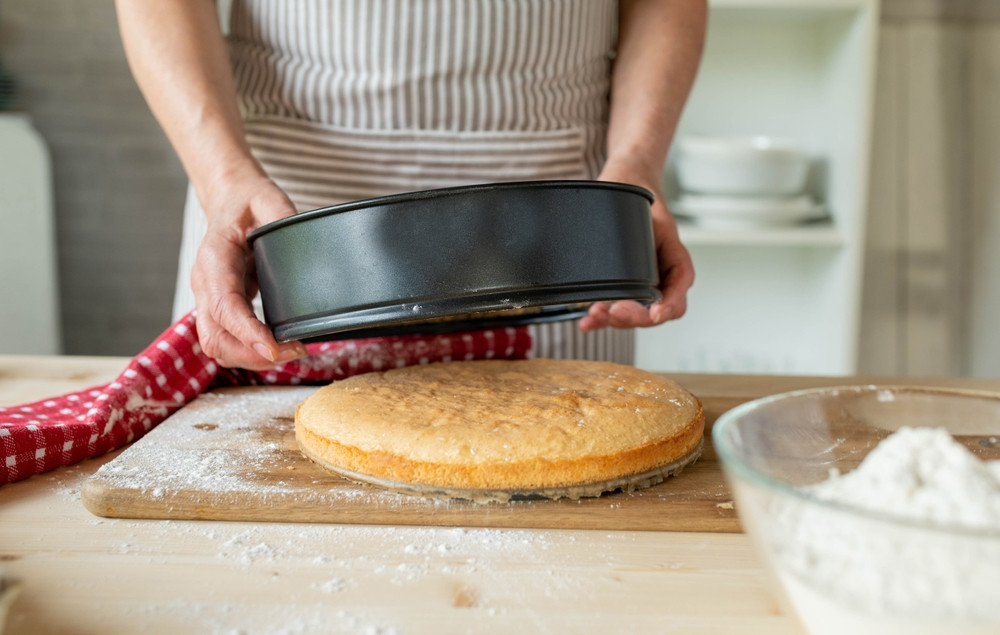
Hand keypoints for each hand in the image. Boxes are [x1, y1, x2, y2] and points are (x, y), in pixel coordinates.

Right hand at [191, 172, 307, 368]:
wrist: (229, 200)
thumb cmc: (248, 201)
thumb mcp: (268, 198)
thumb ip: (282, 216)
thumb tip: (304, 240)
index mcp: (214, 257)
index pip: (224, 305)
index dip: (247, 333)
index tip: (274, 349)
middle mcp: (204, 283)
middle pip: (215, 336)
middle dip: (252, 355)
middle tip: (295, 352)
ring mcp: (207, 298)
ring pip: (217, 345)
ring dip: (251, 358)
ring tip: (292, 352)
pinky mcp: (217, 307)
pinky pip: (226, 339)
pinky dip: (249, 351)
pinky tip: (278, 347)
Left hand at [579, 161, 694, 331]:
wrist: (626, 182)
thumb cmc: (638, 195)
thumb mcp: (642, 208)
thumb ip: (636, 229)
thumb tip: (621, 254)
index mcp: (674, 260)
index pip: (678, 291)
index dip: (667, 306)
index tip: (654, 312)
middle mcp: (660, 277)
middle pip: (655, 311)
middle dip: (634, 316)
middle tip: (614, 311)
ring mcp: (641, 284)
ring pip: (634, 315)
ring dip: (614, 320)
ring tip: (594, 314)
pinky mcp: (619, 287)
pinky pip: (614, 310)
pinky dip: (599, 319)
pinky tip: (585, 323)